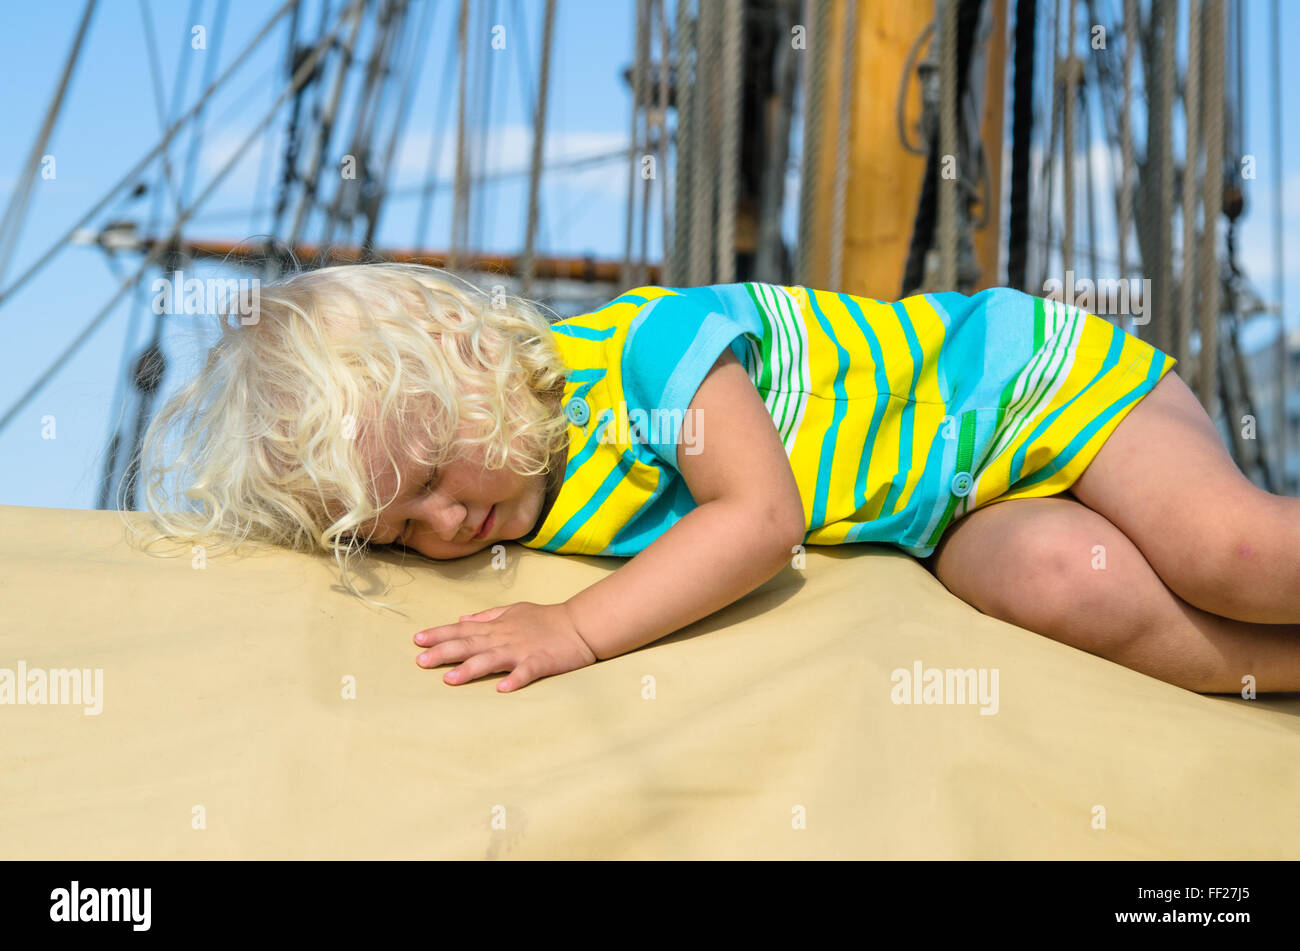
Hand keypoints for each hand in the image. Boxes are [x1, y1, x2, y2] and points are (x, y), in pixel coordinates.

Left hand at [413, 601, 597, 691]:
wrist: (580, 624)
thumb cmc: (546, 619)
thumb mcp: (514, 611)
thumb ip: (487, 616)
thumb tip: (462, 619)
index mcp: (497, 626)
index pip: (463, 629)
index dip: (440, 634)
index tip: (417, 640)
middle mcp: (505, 637)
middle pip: (470, 644)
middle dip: (444, 652)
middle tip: (420, 661)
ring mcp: (522, 650)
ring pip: (492, 659)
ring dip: (470, 668)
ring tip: (449, 679)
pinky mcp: (540, 662)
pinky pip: (526, 672)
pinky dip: (514, 679)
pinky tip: (502, 689)